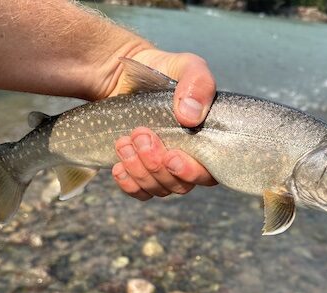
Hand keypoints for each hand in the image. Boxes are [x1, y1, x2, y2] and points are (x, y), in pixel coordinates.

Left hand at [110, 49, 217, 199]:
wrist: (127, 77)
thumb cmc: (164, 72)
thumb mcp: (186, 67)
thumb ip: (198, 84)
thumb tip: (190, 117)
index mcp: (206, 143)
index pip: (208, 174)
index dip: (191, 172)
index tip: (170, 157)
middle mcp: (188, 162)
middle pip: (178, 185)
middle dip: (156, 164)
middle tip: (140, 134)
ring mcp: (163, 171)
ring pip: (157, 189)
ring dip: (139, 170)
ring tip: (124, 141)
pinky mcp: (141, 173)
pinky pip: (139, 192)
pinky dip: (128, 183)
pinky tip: (118, 167)